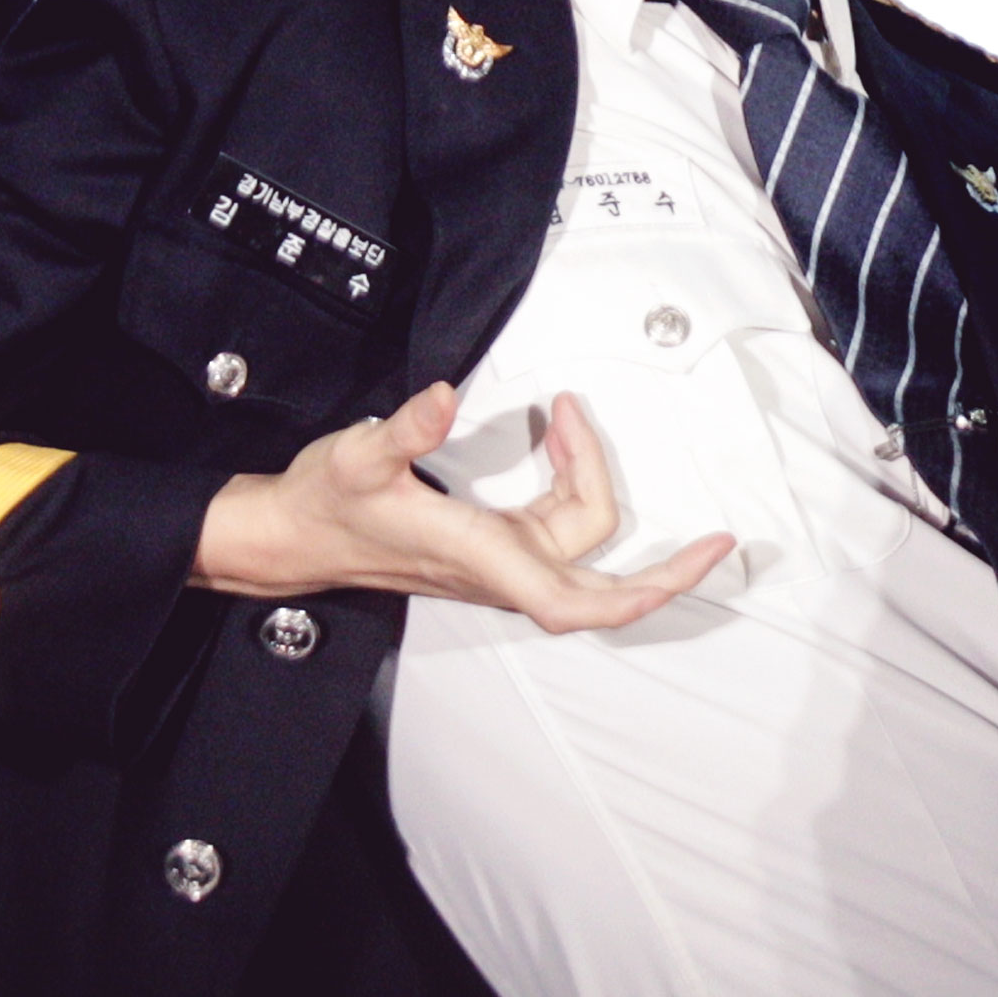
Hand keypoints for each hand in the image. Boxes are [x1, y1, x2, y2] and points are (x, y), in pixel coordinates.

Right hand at [191, 383, 732, 633]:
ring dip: (588, 476)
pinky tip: (555, 443)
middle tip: (614, 447)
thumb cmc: (325, 506)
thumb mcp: (357, 457)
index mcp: (481, 559)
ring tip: (560, 416)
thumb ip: (404, 429)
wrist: (293, 537)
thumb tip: (443, 397)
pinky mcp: (493, 547)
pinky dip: (573, 484)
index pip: (579, 600)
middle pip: (597, 563)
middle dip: (627, 512)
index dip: (648, 590)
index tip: (704, 557)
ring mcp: (499, 563)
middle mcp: (500, 571)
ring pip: (580, 539)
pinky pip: (558, 528)